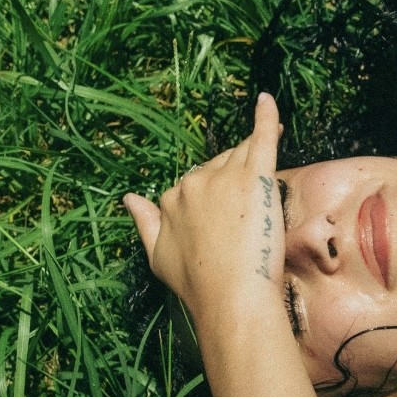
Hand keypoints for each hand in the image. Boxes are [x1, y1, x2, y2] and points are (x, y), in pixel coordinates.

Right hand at [124, 93, 284, 322]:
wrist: (230, 296)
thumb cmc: (197, 284)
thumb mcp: (158, 257)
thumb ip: (144, 223)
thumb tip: (128, 198)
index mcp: (170, 198)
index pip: (195, 184)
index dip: (213, 198)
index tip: (226, 217)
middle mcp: (193, 182)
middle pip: (218, 166)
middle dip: (233, 180)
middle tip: (249, 213)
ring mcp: (224, 177)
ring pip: (239, 154)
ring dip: (251, 154)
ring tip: (268, 157)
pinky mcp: (255, 177)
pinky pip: (261, 137)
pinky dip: (266, 117)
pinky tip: (267, 100)